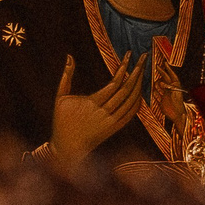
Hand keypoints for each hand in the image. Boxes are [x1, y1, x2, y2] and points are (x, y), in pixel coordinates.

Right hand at [48, 53, 145, 169]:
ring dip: (140, 84)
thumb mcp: (60, 97)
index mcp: (92, 103)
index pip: (114, 83)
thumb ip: (66, 76)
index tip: (128, 55)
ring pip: (132, 101)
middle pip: (126, 90)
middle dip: (137, 72)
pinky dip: (138, 101)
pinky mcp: (116, 128)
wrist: (68, 148)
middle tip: (144, 57)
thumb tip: (69, 56)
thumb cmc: (62, 120)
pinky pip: (132, 113)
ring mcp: (112, 121)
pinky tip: (140, 90)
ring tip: (143, 69)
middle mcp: (105, 112)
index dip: (123, 68)